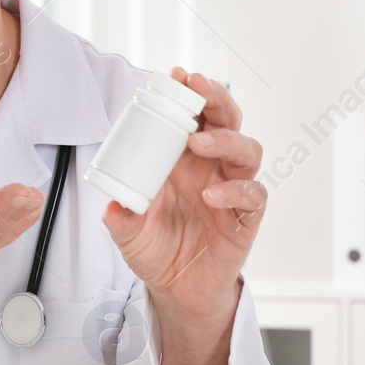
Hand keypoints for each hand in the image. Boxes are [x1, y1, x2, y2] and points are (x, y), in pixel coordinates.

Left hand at [101, 69, 265, 364]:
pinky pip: (252, 195)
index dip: (189, 93)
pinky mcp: (246, 218)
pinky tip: (213, 195)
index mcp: (182, 159)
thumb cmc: (155, 248)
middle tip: (198, 88)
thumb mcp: (128, 232)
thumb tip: (112, 205)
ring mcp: (231, 189)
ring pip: (247, 150)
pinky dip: (236, 191)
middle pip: (227, 120)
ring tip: (198, 142)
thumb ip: (121, 218)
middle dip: (216, 98)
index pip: (193, 115)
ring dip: (225, 140)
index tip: (177, 75)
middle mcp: (210, 167)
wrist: (176, 290)